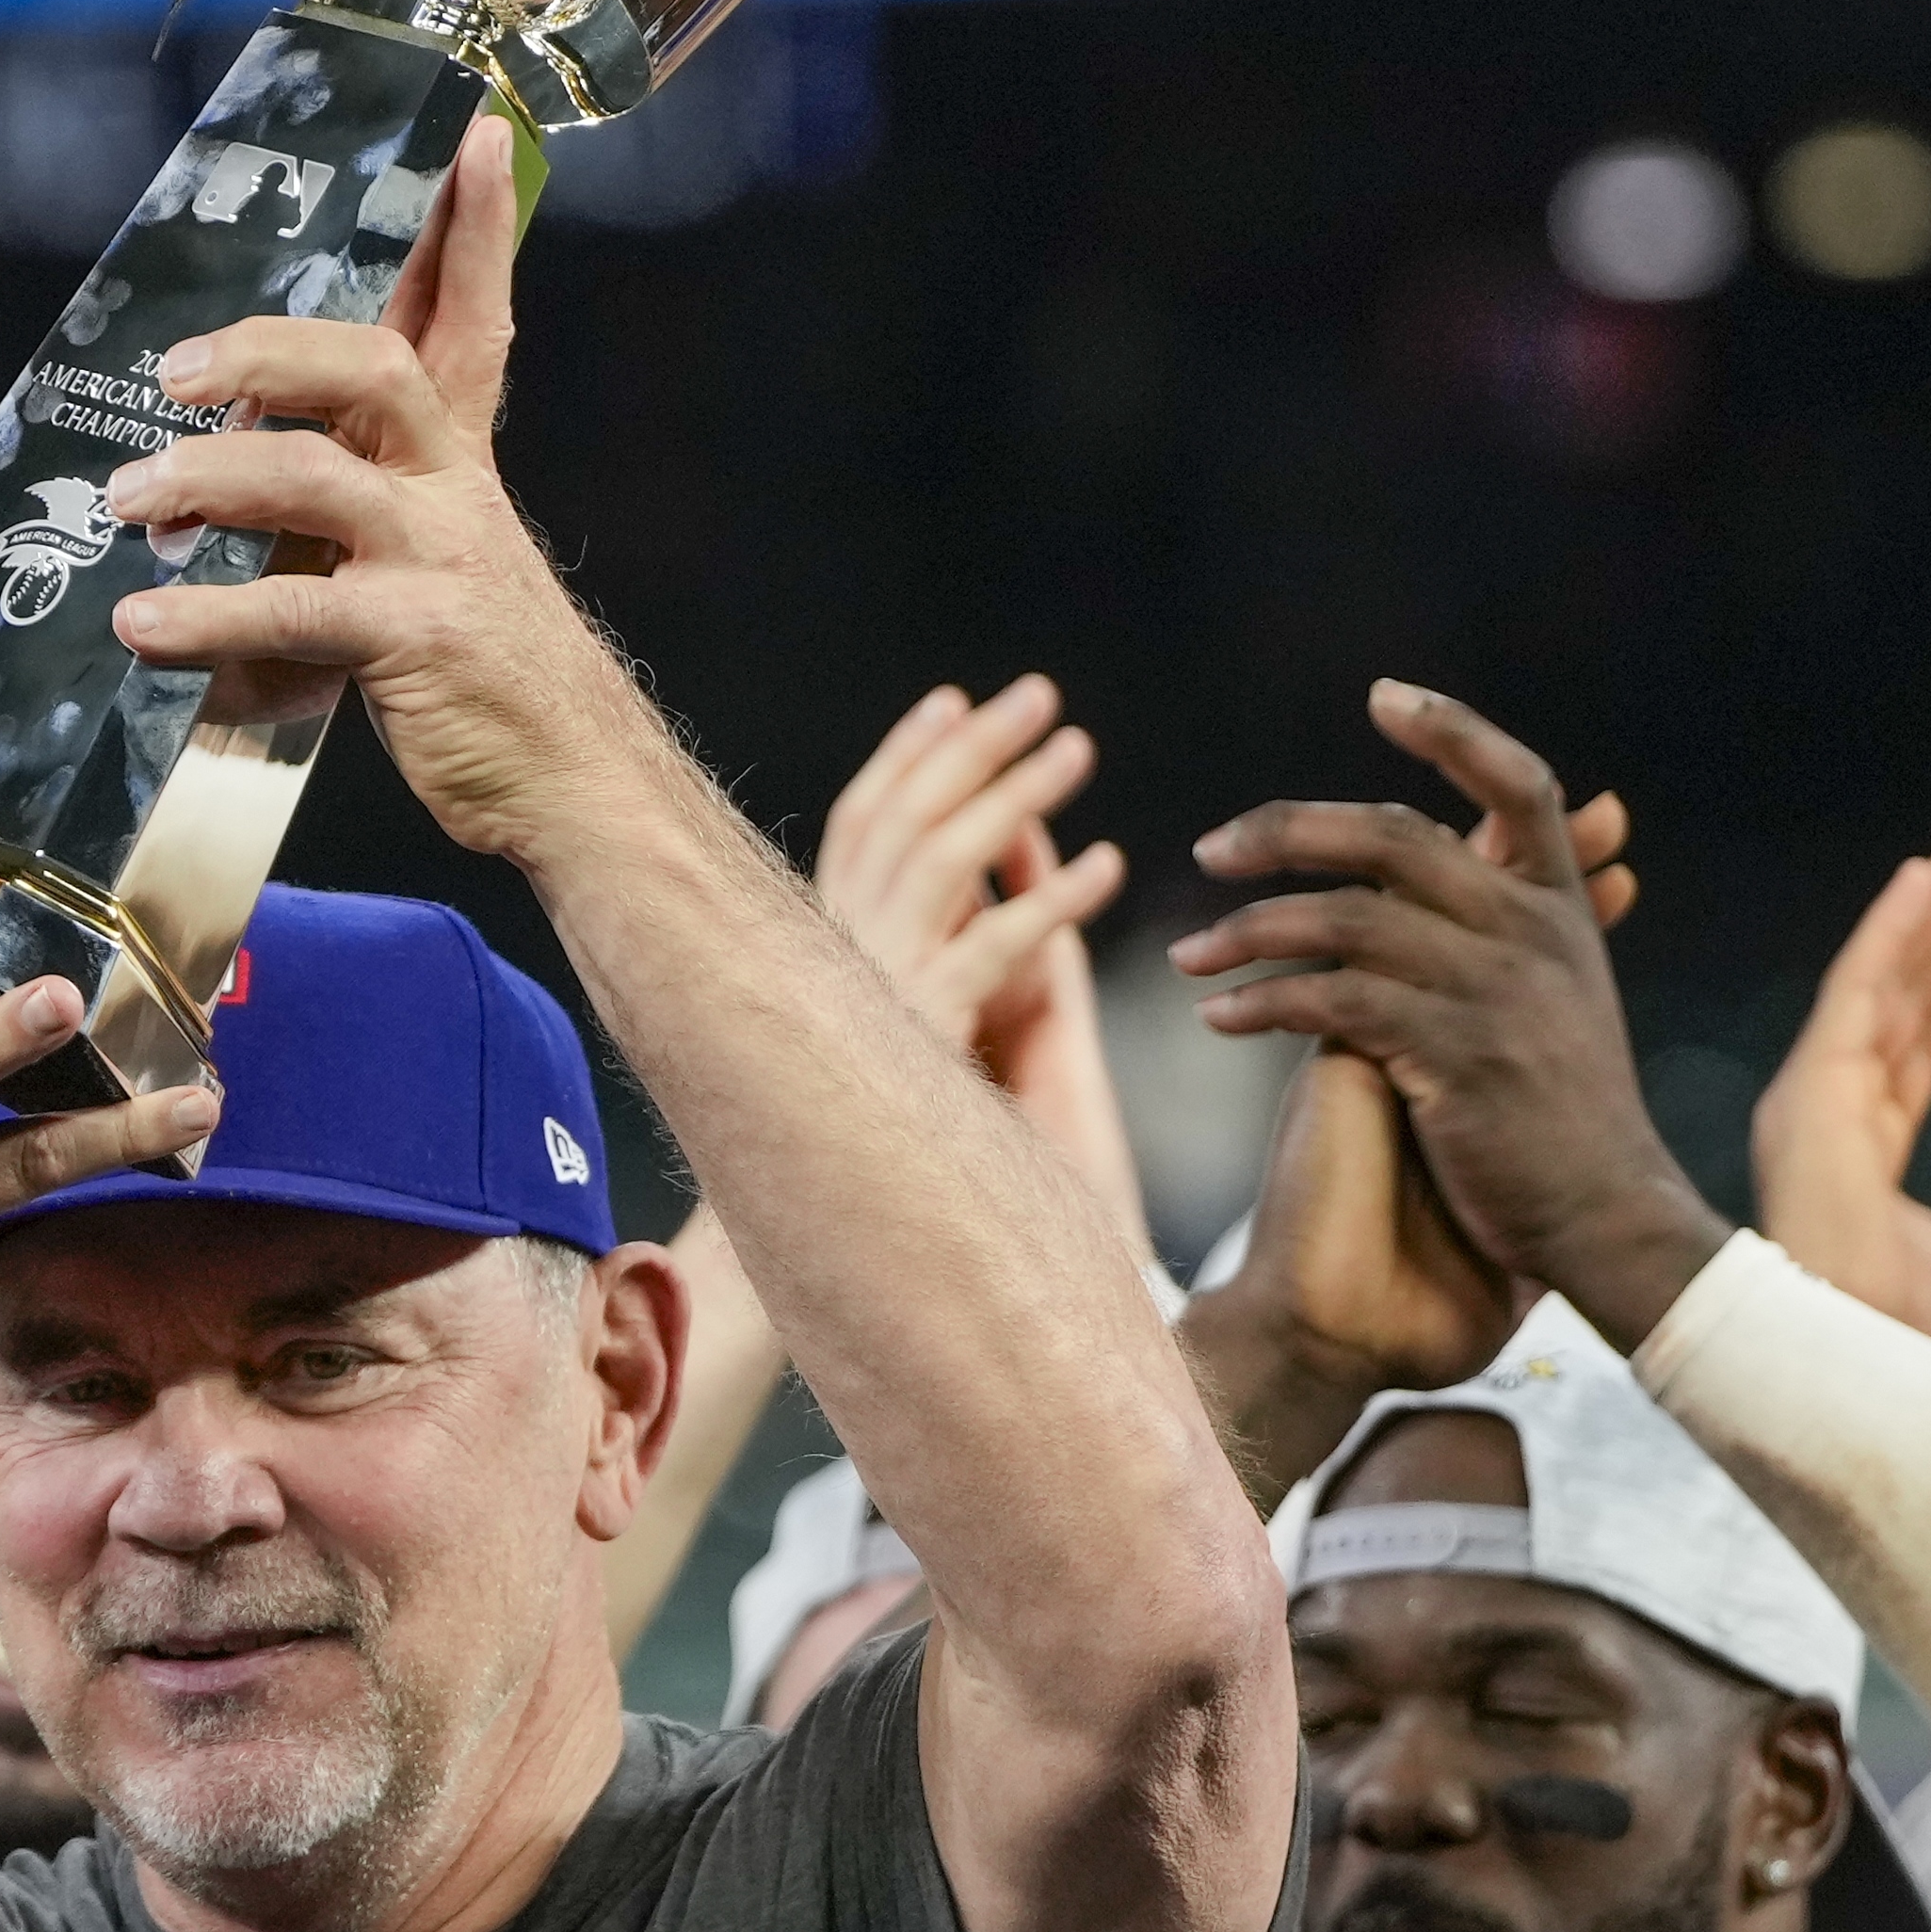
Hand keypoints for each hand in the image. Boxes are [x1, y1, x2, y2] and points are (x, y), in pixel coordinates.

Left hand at [101, 142, 662, 872]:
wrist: (577, 787)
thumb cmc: (487, 679)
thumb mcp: (439, 565)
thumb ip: (353, 509)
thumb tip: (237, 467)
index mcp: (462, 465)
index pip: (474, 318)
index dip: (477, 229)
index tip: (478, 138)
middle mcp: (455, 492)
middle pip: (373, 367)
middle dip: (267, 351)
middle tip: (177, 372)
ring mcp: (438, 560)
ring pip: (314, 475)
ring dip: (205, 480)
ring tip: (130, 501)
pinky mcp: (412, 637)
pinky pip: (290, 607)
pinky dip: (203, 614)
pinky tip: (144, 626)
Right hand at [810, 676, 1151, 1248]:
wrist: (865, 1236)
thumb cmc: (884, 1131)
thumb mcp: (902, 1020)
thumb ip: (926, 949)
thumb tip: (973, 875)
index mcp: (823, 943)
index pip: (858, 822)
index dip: (903, 757)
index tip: (954, 699)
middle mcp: (834, 954)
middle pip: (901, 818)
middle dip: (969, 749)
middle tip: (1040, 695)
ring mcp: (872, 992)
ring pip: (940, 863)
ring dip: (1013, 796)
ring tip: (1080, 749)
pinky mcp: (921, 1038)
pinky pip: (994, 953)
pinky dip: (1051, 903)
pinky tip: (1106, 870)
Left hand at [1177, 681, 1707, 1348]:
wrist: (1607, 1220)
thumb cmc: (1565, 1119)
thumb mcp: (1559, 999)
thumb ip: (1510, 926)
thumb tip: (1462, 860)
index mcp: (1558, 907)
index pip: (1518, 783)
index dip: (1453, 729)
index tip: (1383, 695)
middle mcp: (1531, 931)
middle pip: (1394, 836)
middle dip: (1287, 832)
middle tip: (1210, 851)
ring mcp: (1494, 991)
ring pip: (1347, 918)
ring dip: (1249, 931)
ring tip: (1187, 956)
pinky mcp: (1453, 1056)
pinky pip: (1332, 1002)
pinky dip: (1262, 1003)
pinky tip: (1217, 1018)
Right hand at [1757, 816, 1930, 1353]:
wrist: (1852, 1362)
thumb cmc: (1893, 1338)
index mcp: (1862, 1145)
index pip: (1926, 1042)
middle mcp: (1833, 1107)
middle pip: (1908, 993)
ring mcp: (1819, 1092)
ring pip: (1888, 974)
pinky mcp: (1815, 1083)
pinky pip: (1859, 986)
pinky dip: (1892, 928)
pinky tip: (1928, 875)